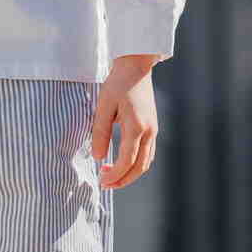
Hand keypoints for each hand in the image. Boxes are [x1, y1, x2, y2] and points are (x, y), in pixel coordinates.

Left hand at [90, 55, 159, 188]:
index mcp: (137, 127)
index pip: (127, 161)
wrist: (136, 67)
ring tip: (110, 175)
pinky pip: (147, 153)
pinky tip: (121, 162)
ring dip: (130, 173)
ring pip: (146, 162)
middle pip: (140, 167)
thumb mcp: (104, 106)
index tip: (102, 181)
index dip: (115, 175)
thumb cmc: (118, 83)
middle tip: (105, 184)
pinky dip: (136, 163)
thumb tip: (98, 156)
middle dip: (123, 179)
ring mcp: (153, 130)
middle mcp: (149, 132)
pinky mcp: (153, 127)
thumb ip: (100, 132)